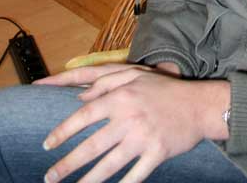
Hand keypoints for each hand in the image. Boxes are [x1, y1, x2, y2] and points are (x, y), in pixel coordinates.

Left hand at [37, 63, 229, 182]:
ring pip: (108, 165)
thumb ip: (105, 81)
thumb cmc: (164, 89)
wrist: (198, 105)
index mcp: (120, 97)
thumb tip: (79, 95)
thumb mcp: (134, 75)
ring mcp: (143, 138)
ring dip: (87, 181)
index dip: (63, 132)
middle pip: (91, 146)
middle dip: (67, 164)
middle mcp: (128, 118)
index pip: (83, 116)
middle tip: (50, 177)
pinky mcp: (156, 154)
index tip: (47, 144)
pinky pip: (134, 176)